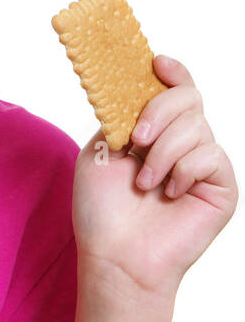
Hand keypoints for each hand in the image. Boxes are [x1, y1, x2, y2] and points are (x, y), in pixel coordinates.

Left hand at [71, 56, 237, 301]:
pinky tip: (169, 194)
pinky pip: (210, 155)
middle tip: (137, 141)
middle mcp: (181, 144)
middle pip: (189, 98)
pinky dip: (183, 170)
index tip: (156, 63)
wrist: (116, 257)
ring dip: (163, 153)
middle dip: (160, 111)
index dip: (171, 72)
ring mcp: (203, 164)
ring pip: (197, 126)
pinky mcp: (222, 186)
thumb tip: (142, 88)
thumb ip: (122, 116)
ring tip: (145, 185)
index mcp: (153, 133)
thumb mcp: (99, 152)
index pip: (173, 90)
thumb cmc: (102, 213)